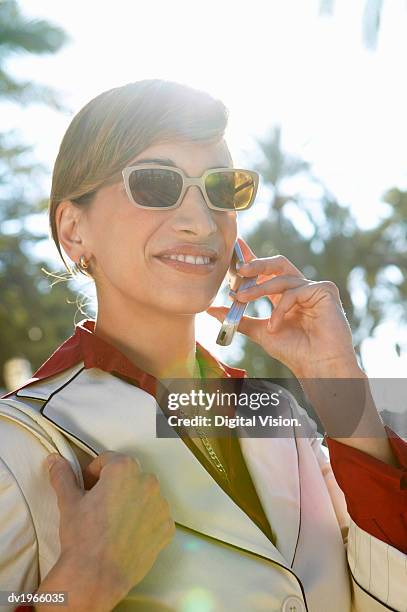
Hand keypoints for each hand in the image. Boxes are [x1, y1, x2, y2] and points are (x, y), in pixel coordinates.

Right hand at [36, 451, 174, 611]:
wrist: (97, 576)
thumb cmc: (83, 536)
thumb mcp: (69, 502)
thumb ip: (64, 476)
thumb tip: (55, 460)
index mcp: (124, 469)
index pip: (109, 460)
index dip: (95, 473)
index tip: (88, 488)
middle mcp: (148, 482)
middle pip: (129, 476)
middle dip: (115, 486)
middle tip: (99, 506)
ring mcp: (161, 505)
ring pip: (144, 495)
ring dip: (132, 502)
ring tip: (114, 522)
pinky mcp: (167, 527)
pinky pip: (156, 517)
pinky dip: (145, 521)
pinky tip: (128, 534)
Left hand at [207, 237, 359, 377]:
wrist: (317, 366)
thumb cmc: (294, 351)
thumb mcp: (259, 332)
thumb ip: (239, 318)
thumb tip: (212, 309)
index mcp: (286, 294)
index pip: (267, 272)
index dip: (252, 259)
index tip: (236, 248)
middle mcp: (300, 288)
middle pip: (277, 265)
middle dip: (256, 264)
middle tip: (238, 269)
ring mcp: (314, 288)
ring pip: (281, 278)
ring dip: (258, 289)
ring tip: (241, 300)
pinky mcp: (325, 290)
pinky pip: (294, 291)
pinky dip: (280, 309)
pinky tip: (273, 326)